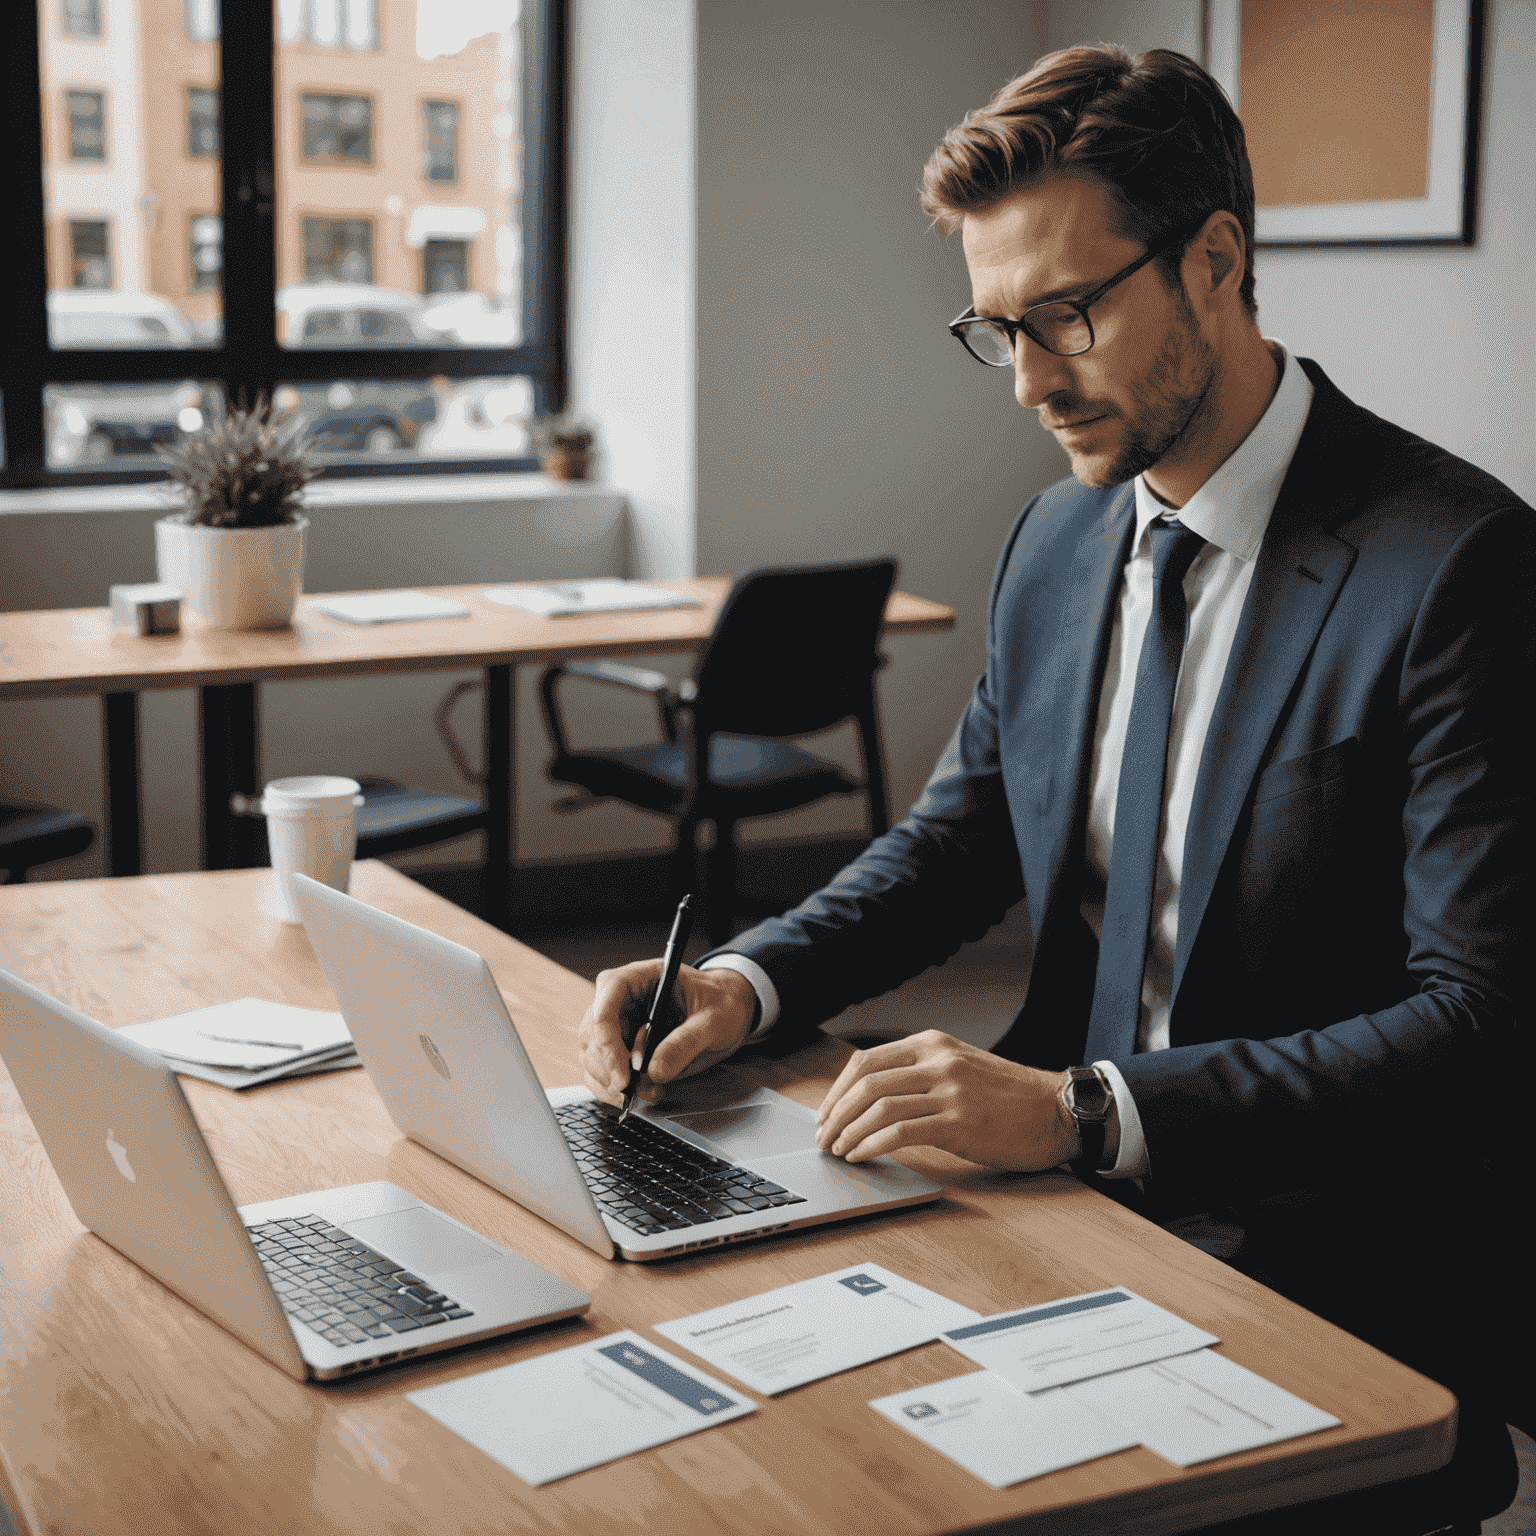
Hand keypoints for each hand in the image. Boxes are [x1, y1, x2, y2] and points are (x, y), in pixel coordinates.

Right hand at [577, 960, 756, 1106]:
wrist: (728, 1011)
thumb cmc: (720, 1002)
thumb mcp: (714, 1019)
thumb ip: (686, 1042)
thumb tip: (655, 1071)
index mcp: (641, 977)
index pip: (606, 999)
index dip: (607, 1037)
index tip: (622, 1073)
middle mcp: (622, 999)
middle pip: (593, 1032)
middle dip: (610, 1066)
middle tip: (635, 1089)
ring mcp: (619, 1023)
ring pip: (591, 1054)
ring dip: (611, 1082)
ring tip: (647, 1092)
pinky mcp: (620, 1047)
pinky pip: (600, 1070)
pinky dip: (611, 1089)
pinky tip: (635, 1095)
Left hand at [814, 1030, 1078, 1171]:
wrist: (1056, 1111)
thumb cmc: (1009, 1096)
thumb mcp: (960, 1066)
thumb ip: (920, 1073)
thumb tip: (870, 1098)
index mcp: (932, 1043)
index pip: (866, 1061)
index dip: (837, 1090)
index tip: (826, 1113)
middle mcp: (938, 1061)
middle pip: (866, 1082)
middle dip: (836, 1113)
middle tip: (825, 1137)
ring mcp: (949, 1090)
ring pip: (879, 1107)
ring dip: (850, 1132)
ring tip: (840, 1150)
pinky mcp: (959, 1122)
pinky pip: (902, 1133)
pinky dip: (873, 1146)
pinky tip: (864, 1156)